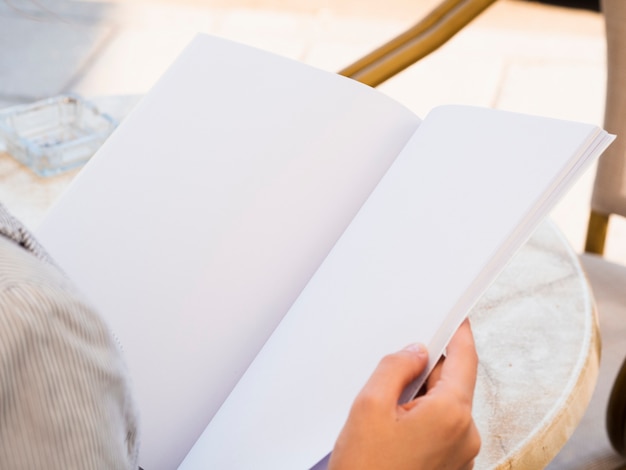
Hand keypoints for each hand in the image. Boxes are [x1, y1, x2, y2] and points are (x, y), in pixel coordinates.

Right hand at [328, 319, 479, 469]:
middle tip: (397, 370)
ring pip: (446, 406)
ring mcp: (461, 454)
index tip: (457, 318)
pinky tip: (396, 427)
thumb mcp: (369, 405)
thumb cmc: (366, 469)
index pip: (465, 360)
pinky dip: (424, 418)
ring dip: (422, 398)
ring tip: (389, 410)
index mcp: (451, 415)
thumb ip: (395, 368)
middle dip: (428, 371)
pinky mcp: (451, 467)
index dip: (459, 334)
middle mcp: (465, 435)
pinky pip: (443, 428)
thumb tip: (415, 352)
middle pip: (453, 383)